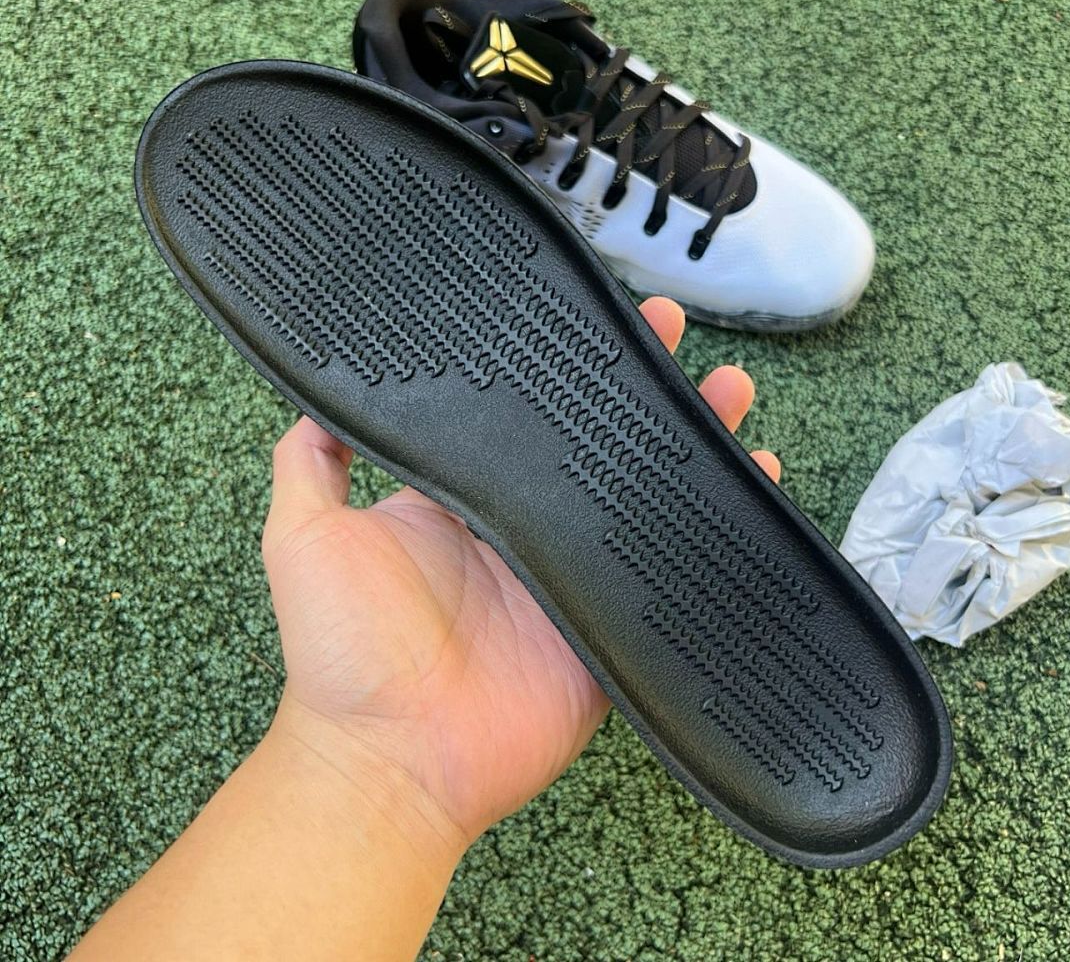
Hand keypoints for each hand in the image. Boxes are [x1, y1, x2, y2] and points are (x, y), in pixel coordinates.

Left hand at [262, 297, 781, 846]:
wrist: (390, 761)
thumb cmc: (340, 655)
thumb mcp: (302, 538)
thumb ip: (310, 463)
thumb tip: (314, 394)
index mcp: (465, 503)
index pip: (521, 419)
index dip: (556, 371)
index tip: (583, 319)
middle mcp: (524, 533)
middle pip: (595, 445)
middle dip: (636, 387)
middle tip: (666, 330)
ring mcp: (572, 579)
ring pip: (645, 496)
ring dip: (689, 441)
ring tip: (728, 392)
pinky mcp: (609, 628)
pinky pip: (669, 572)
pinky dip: (717, 528)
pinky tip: (755, 482)